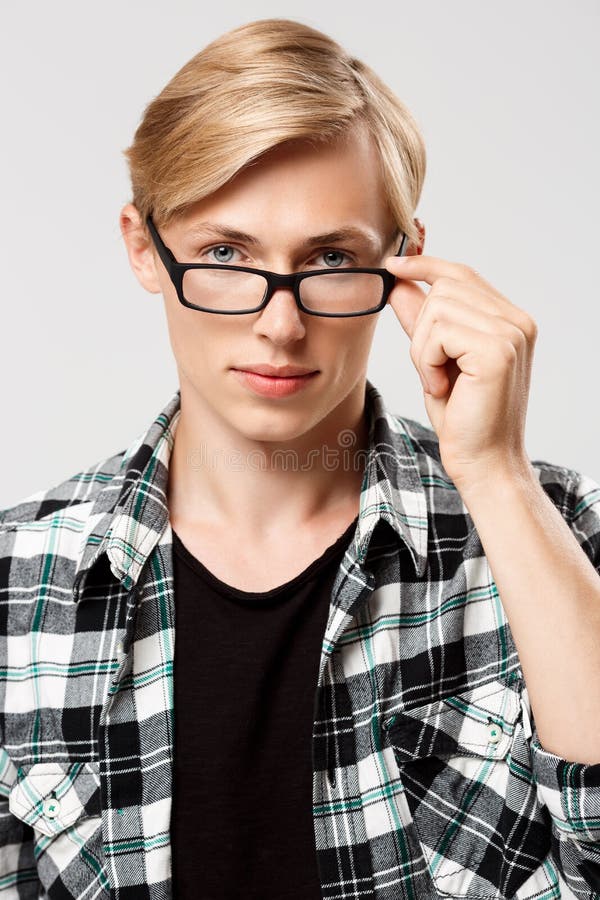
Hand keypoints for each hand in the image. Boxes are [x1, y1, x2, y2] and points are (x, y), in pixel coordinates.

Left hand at [384, 254, 537, 493]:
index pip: (462, 274)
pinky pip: (439, 332)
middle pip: (444, 288)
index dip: (425, 265)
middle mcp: (517, 321)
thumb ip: (421, 319)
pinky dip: (428, 361)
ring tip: (439, 381)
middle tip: (432, 371)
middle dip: (421, 330)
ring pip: (437, 308)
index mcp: (510, 320)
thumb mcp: (434, 359)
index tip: (393, 265)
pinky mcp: (497, 350)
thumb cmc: (462, 418)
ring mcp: (511, 333)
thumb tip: (399, 281)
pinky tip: (443, 387)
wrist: (482, 463)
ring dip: (423, 349)